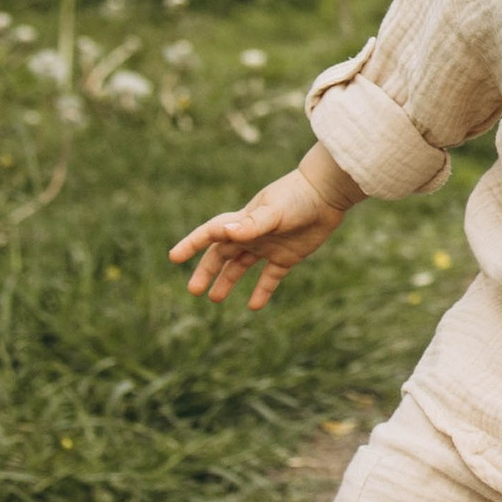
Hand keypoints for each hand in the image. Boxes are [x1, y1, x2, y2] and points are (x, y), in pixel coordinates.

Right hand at [169, 146, 361, 306]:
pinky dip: (262, 291)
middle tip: (193, 290)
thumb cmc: (298, 197)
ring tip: (215, 298)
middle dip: (206, 271)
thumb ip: (251, 224)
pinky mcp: (287, 256)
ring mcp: (268, 246)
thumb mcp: (274, 211)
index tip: (174, 258)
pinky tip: (255, 307)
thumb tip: (223, 233)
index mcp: (242, 221)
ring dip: (228, 281)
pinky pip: (270, 277)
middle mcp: (251, 234)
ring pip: (241, 267)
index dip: (192, 244)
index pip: (210, 233)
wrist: (328, 194)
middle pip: (222, 255)